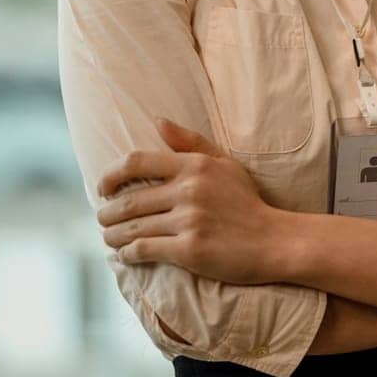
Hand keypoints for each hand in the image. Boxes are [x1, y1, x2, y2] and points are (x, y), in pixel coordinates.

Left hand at [95, 119, 287, 284]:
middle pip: (129, 200)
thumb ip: (191, 142)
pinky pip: (144, 249)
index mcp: (195, 166)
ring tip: (108, 237)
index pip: (137, 162)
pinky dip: (127, 253)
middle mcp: (189, 190)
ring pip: (132, 227)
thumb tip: (157, 121)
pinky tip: (124, 255)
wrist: (274, 240)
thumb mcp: (225, 164)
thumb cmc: (248, 202)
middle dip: (107, 211)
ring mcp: (189, 220)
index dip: (111, 174)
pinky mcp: (189, 249)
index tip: (103, 187)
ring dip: (112, 234)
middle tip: (101, 218)